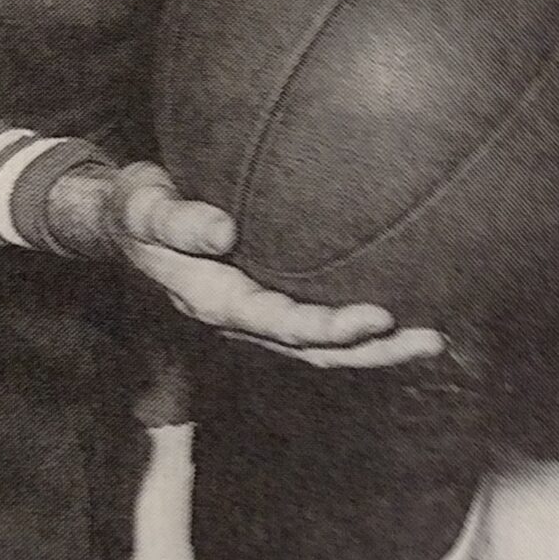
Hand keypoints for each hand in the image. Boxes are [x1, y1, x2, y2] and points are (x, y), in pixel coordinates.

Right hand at [63, 159, 443, 369]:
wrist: (121, 219)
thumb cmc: (133, 208)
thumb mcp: (142, 208)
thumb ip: (177, 222)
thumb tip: (226, 233)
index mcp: (216, 302)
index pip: (282, 325)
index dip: (331, 328)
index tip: (379, 316)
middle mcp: (244, 317)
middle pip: (318, 349)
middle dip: (376, 351)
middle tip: (433, 339)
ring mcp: (259, 310)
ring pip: (325, 342)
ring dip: (380, 346)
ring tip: (436, 335)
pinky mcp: (269, 293)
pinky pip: (319, 314)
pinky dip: (360, 319)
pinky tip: (405, 296)